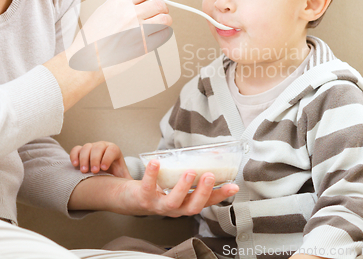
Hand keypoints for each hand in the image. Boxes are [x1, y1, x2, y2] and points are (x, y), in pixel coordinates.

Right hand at [65, 0, 171, 71]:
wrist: (88, 59)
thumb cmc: (93, 37)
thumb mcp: (102, 10)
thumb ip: (120, 0)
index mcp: (120, 3)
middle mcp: (131, 14)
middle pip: (159, 4)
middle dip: (163, 6)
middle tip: (163, 10)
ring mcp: (139, 31)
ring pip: (165, 19)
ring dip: (166, 19)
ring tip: (162, 22)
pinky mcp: (144, 46)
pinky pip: (163, 35)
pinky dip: (163, 32)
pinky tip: (157, 34)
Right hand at [70, 141, 130, 178]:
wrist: (105, 173)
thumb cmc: (115, 175)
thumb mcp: (123, 177)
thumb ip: (130, 181)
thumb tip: (142, 189)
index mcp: (114, 151)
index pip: (112, 149)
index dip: (108, 157)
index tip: (104, 168)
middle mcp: (103, 147)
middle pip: (98, 147)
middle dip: (95, 159)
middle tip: (93, 171)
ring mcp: (92, 147)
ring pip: (87, 147)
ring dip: (84, 159)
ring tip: (84, 171)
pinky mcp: (82, 151)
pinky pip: (76, 149)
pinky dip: (74, 156)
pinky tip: (75, 165)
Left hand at [114, 160, 239, 216]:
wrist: (129, 198)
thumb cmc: (157, 188)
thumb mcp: (177, 182)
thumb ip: (193, 172)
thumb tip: (213, 153)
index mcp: (185, 203)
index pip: (207, 202)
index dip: (220, 195)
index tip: (233, 186)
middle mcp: (174, 208)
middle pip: (192, 206)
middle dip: (203, 192)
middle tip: (209, 176)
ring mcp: (158, 205)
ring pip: (173, 201)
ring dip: (183, 187)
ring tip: (189, 172)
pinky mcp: (143, 198)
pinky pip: (148, 187)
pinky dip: (152, 174)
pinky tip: (156, 162)